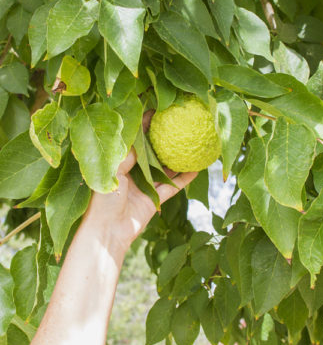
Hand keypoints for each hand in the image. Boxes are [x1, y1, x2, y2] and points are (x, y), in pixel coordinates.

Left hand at [85, 111, 197, 253]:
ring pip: (165, 168)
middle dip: (163, 138)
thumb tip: (143, 138)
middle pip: (152, 151)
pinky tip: (196, 169)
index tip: (158, 112)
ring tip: (192, 144)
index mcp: (119, 162)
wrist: (107, 233)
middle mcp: (132, 171)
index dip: (145, 125)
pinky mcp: (154, 199)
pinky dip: (183, 178)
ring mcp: (144, 185)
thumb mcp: (112, 172)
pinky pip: (172, 186)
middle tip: (178, 123)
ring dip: (177, 158)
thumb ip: (129, 154)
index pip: (135, 139)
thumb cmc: (103, 201)